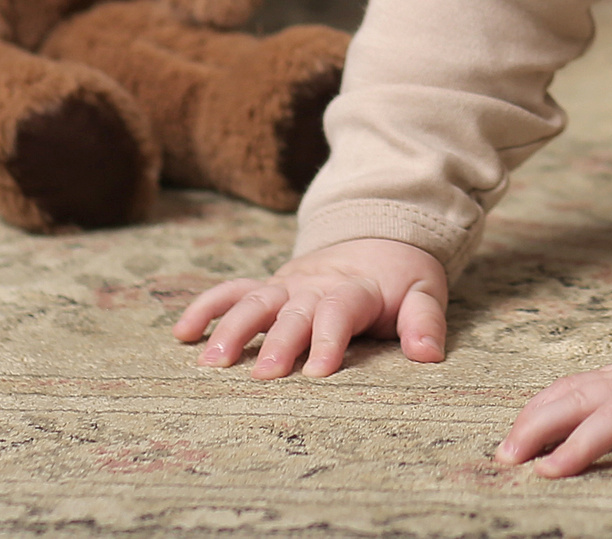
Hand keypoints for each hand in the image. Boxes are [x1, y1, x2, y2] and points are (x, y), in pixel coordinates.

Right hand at [172, 237, 447, 378]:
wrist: (379, 235)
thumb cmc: (401, 278)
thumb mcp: (425, 292)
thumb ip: (425, 322)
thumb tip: (429, 355)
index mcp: (356, 289)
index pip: (341, 312)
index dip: (329, 340)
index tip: (318, 373)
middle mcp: (316, 286)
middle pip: (293, 311)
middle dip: (278, 342)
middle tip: (263, 376)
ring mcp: (288, 285)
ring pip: (255, 302)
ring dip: (231, 329)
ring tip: (211, 363)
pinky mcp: (269, 285)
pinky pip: (232, 291)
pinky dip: (206, 307)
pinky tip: (181, 333)